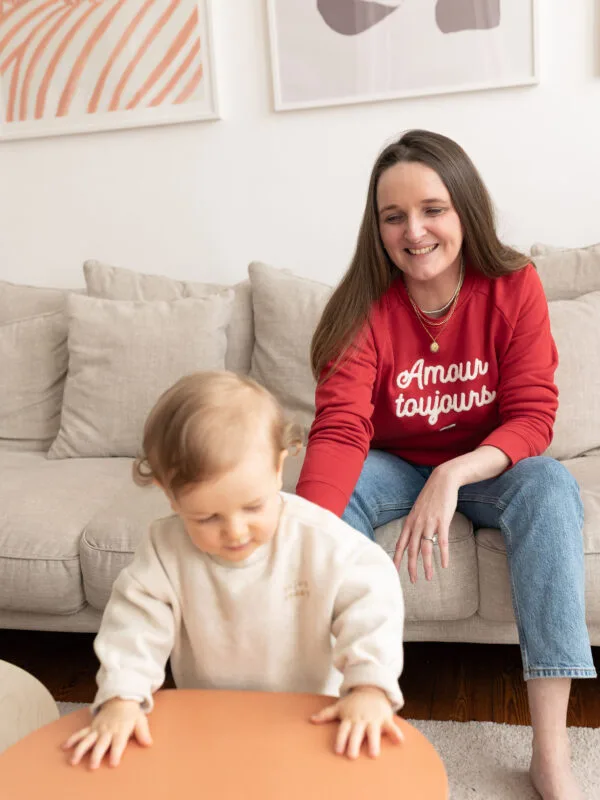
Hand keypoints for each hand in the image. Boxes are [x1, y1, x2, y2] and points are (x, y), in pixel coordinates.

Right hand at [62, 698, 151, 768]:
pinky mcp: (91, 727)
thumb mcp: (140, 720)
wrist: (120, 698)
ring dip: (80, 750)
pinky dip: (72, 739)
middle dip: (96, 754)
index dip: (116, 753)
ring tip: (73, 761)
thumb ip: (143, 732)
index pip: (118, 743)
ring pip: (87, 740)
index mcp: (121, 730)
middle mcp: (108, 730)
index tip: (113, 763)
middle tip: (92, 766)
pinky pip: (80, 733)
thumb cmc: (131, 714)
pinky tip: (64, 747)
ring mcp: (98, 729)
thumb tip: (148, 743)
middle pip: (101, 744)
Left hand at [310, 686, 403, 758]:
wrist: (372, 688)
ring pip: (373, 731)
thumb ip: (326, 714)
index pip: (344, 729)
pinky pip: (391, 726)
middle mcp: (361, 719)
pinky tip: (399, 741)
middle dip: (354, 743)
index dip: (341, 739)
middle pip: (357, 732)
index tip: (338, 750)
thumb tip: (311, 720)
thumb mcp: (340, 706)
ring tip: (374, 754)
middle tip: (352, 756)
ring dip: (374, 742)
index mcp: (350, 718)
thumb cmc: (354, 702)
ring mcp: (374, 719)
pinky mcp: (385, 718)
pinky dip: (395, 733)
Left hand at [393, 464, 457, 581]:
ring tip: (429, 578)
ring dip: (427, 565)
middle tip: (413, 581)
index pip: (400, 543)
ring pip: (426, 549)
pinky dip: (443, 554)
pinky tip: (444, 565)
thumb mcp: (418, 509)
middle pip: (411, 550)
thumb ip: (415, 523)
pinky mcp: (442, 521)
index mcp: (410, 521)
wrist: (442, 480)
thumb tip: (413, 535)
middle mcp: (417, 524)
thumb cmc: (431, 496)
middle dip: (411, 567)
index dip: (396, 558)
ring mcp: (429, 523)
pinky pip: (442, 541)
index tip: (394, 570)